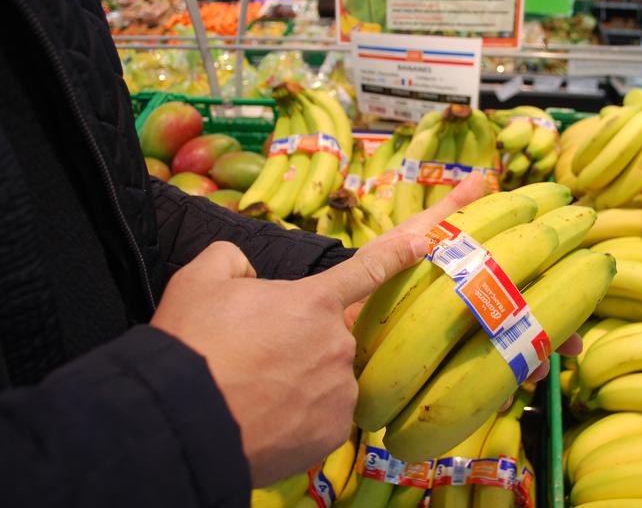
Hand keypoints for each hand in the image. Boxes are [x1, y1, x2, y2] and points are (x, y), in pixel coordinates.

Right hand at [152, 236, 426, 485]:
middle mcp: (337, 344)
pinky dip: (300, 418)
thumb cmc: (192, 343)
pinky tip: (267, 420)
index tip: (421, 246)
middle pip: (327, 337)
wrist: (182, 419)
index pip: (366, 270)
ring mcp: (338, 391)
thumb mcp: (199, 280)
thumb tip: (246, 272)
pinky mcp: (332, 432)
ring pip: (326, 379)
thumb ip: (231, 259)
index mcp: (314, 301)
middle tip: (257, 359)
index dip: (396, 255)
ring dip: (301, 382)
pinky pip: (322, 417)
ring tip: (257, 394)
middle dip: (300, 343)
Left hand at [347, 172, 581, 367]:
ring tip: (538, 370)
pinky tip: (503, 393)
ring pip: (508, 355)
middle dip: (553, 334)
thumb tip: (483, 178)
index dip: (556, 290)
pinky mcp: (442, 372)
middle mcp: (475, 312)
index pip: (526, 284)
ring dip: (530, 363)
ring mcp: (461, 343)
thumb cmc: (383, 262)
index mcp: (476, 279)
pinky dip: (494, 389)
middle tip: (570, 343)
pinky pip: (476, 386)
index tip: (580, 288)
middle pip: (525, 324)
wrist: (341, 301)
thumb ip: (449, 213)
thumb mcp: (416, 235)